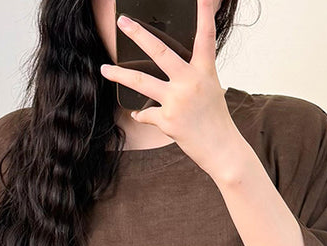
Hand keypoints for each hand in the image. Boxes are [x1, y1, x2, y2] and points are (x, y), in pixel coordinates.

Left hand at [100, 0, 245, 179]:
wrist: (222, 150)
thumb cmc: (215, 120)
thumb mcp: (210, 89)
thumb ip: (192, 74)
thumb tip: (171, 68)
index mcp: (204, 71)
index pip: (205, 37)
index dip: (204, 14)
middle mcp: (190, 82)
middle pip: (160, 52)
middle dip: (138, 34)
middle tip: (123, 22)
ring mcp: (177, 101)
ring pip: (141, 82)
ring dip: (119, 75)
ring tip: (105, 69)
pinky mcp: (168, 120)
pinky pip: (146, 114)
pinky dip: (141, 115)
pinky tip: (139, 114)